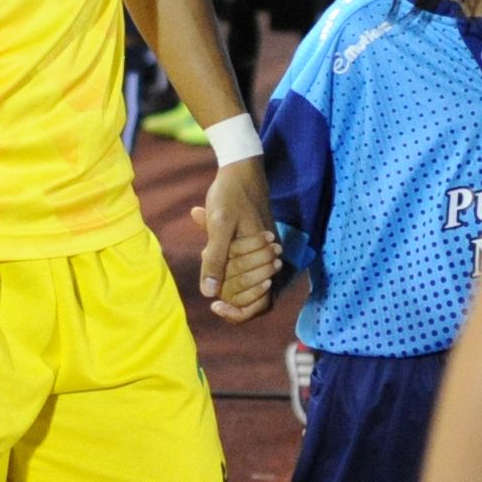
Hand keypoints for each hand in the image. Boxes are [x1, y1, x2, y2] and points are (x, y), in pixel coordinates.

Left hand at [196, 157, 279, 321]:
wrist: (242, 170)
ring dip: (231, 285)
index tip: (215, 305)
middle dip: (230, 294)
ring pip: (253, 288)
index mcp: (266, 256)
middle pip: (254, 299)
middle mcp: (272, 260)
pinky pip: (250, 273)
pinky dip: (233, 274)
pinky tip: (214, 257)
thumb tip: (209, 293)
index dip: (236, 311)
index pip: (257, 303)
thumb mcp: (218, 223)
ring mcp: (267, 255)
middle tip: (211, 277)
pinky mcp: (260, 250)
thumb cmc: (229, 195)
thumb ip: (216, 259)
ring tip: (211, 264)